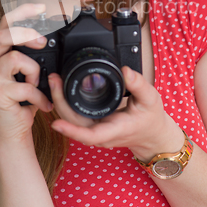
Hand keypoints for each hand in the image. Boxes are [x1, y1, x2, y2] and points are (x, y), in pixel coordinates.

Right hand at [0, 3, 52, 145]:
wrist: (11, 132)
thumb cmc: (21, 101)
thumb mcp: (26, 74)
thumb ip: (30, 56)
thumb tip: (49, 38)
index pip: (4, 24)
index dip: (21, 12)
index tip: (40, 7)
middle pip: (2, 35)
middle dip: (25, 34)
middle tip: (42, 42)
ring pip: (14, 59)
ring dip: (34, 71)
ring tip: (37, 84)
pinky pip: (25, 88)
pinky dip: (39, 97)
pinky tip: (42, 104)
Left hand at [49, 66, 183, 160]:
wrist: (152, 135)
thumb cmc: (151, 118)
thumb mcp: (150, 99)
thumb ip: (139, 84)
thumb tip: (125, 71)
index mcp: (116, 130)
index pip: (91, 135)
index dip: (72, 131)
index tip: (56, 123)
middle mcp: (102, 134)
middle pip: (74, 124)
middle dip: (60, 103)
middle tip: (54, 80)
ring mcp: (95, 131)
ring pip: (72, 121)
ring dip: (60, 102)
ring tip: (55, 81)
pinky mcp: (92, 126)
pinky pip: (75, 118)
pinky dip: (66, 105)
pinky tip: (61, 90)